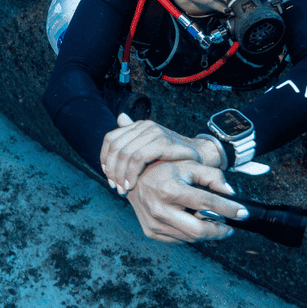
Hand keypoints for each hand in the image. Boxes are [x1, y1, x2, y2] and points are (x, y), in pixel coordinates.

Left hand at [100, 113, 223, 194]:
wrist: (201, 158)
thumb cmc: (174, 158)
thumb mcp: (151, 148)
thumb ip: (135, 137)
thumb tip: (120, 118)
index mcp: (139, 126)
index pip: (110, 139)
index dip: (105, 159)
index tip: (109, 177)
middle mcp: (145, 126)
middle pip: (115, 146)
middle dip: (112, 170)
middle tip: (115, 187)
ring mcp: (154, 132)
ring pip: (125, 152)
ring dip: (120, 174)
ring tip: (123, 189)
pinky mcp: (163, 142)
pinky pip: (138, 157)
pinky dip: (131, 173)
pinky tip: (131, 184)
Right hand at [125, 160, 246, 242]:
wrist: (134, 177)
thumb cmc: (164, 168)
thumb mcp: (189, 165)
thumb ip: (213, 176)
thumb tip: (231, 194)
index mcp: (170, 190)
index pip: (206, 203)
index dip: (228, 209)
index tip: (242, 213)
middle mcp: (159, 209)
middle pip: (199, 230)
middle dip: (218, 231)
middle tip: (229, 227)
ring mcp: (154, 223)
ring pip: (190, 238)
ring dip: (204, 232)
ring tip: (209, 220)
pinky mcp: (151, 231)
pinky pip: (178, 239)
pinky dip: (189, 233)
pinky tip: (191, 221)